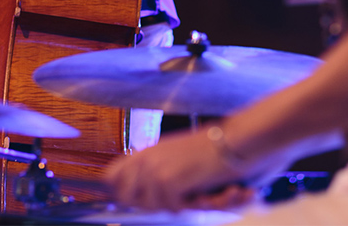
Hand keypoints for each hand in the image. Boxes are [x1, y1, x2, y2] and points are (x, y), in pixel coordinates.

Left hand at [103, 127, 279, 212]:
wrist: (235, 141)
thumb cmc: (215, 150)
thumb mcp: (178, 156)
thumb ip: (158, 170)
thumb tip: (138, 193)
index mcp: (148, 151)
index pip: (113, 175)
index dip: (122, 192)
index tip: (136, 199)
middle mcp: (147, 158)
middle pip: (126, 196)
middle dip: (150, 204)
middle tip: (178, 198)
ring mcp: (156, 169)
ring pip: (151, 205)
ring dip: (175, 205)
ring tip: (196, 192)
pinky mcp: (168, 181)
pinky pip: (170, 206)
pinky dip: (190, 205)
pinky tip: (204, 192)